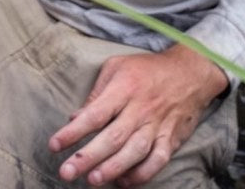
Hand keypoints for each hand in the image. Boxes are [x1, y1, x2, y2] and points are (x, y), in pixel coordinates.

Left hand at [50, 43, 227, 186]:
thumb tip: (75, 118)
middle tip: (67, 172)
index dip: (73, 132)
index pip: (94, 114)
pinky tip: (124, 182)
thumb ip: (96, 94)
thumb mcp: (117, 67)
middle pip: (112, 137)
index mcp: (124, 89)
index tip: (54, 145)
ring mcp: (158, 126)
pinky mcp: (171, 139)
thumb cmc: (146, 69)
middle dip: (88, 157)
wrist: (190, 72)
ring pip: (134, 152)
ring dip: (113, 168)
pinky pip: (158, 161)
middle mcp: (140, 110)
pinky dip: (142, 174)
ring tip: (93, 181)